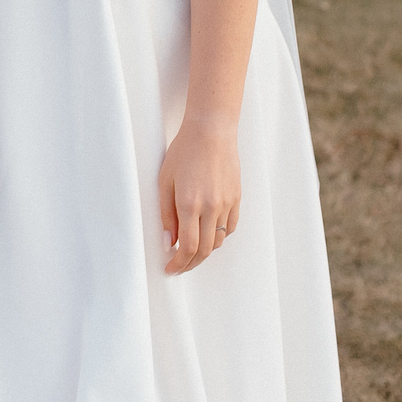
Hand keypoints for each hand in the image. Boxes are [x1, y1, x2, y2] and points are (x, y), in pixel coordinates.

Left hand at [158, 113, 240, 275]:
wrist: (211, 132)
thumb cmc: (184, 152)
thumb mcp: (165, 181)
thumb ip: (166, 213)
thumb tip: (169, 241)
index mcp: (189, 203)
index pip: (187, 247)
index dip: (179, 263)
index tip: (170, 269)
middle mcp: (211, 207)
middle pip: (205, 250)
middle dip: (190, 263)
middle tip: (179, 267)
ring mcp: (227, 203)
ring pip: (218, 241)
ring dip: (205, 251)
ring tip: (191, 251)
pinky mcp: (237, 198)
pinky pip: (230, 227)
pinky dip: (219, 237)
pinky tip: (208, 234)